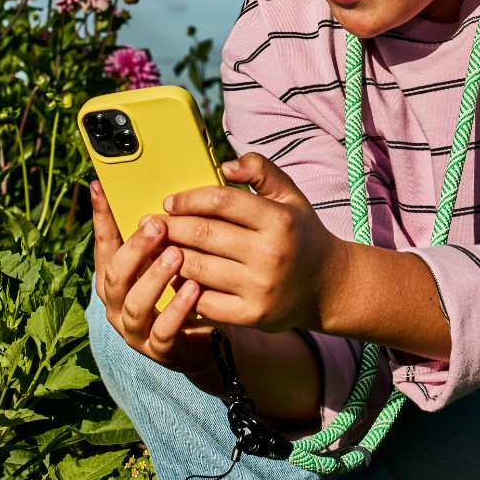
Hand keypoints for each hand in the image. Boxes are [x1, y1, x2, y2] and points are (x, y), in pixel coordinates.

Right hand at [90, 181, 214, 375]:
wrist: (204, 341)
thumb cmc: (182, 292)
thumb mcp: (169, 260)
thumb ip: (160, 235)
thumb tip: (162, 193)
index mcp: (116, 279)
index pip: (104, 245)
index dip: (101, 218)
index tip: (100, 188)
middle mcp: (117, 305)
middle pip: (114, 276)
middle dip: (135, 249)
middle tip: (157, 226)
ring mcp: (135, 331)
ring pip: (135, 305)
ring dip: (155, 278)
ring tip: (177, 255)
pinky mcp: (160, 351)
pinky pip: (164, 331)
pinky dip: (177, 309)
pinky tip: (194, 289)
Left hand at [158, 152, 341, 332]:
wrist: (327, 286)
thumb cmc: (301, 235)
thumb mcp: (290, 196)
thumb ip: (260, 170)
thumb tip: (225, 165)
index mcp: (279, 220)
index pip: (221, 201)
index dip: (189, 199)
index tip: (170, 203)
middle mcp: (271, 254)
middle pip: (202, 235)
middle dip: (170, 227)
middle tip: (152, 224)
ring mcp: (260, 287)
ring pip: (197, 267)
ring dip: (170, 256)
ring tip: (158, 248)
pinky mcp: (252, 315)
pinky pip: (203, 300)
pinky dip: (184, 288)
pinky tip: (176, 277)